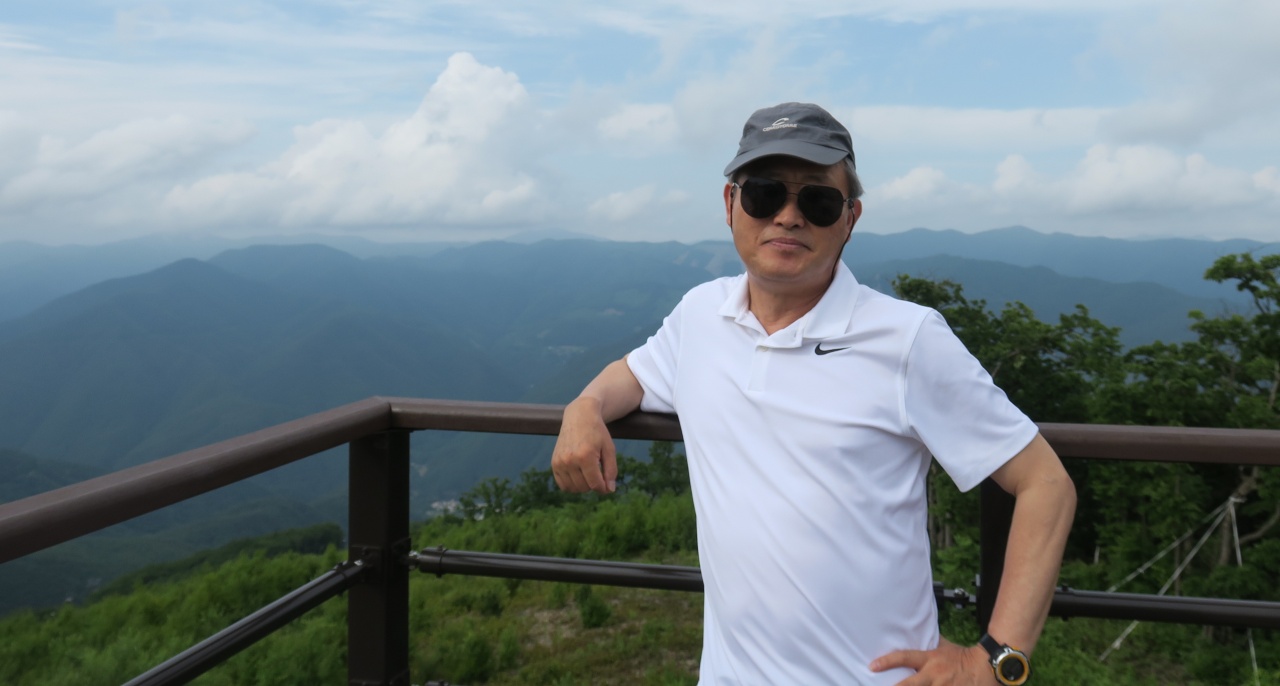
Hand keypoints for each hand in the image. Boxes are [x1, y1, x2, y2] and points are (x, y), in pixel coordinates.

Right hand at [551, 397, 617, 493]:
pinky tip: (579, 475)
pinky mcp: (554, 463)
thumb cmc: (597, 433)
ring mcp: (560, 462)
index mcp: (585, 456)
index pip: (595, 484)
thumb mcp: (609, 449)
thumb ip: (611, 470)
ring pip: (573, 488)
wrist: (579, 416)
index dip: (604, 488)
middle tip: (598, 473)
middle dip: (594, 485)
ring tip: (589, 473)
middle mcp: (570, 460)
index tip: (608, 485)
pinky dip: (572, 485)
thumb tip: (610, 490)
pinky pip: (563, 485)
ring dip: (583, 486)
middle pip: (584, 487)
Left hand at [870, 637, 996, 685]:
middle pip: (909, 684)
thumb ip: (931, 643)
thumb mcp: (945, 647)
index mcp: (931, 660)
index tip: (873, 666)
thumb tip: (919, 633)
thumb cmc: (964, 657)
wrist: (987, 667)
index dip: (887, 662)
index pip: (905, 657)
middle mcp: (935, 675)